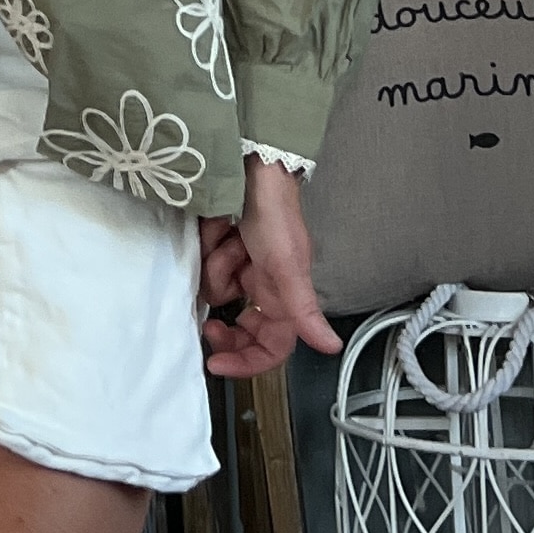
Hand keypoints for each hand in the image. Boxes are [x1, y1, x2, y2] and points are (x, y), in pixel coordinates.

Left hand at [198, 157, 340, 377]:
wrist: (251, 168)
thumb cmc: (276, 214)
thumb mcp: (289, 266)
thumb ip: (304, 309)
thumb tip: (331, 347)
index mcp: (282, 299)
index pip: (269, 347)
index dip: (246, 362)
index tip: (215, 364)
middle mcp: (259, 287)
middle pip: (237, 325)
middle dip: (223, 319)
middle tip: (207, 321)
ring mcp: (236, 267)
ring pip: (214, 289)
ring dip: (216, 264)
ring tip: (226, 238)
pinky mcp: (216, 247)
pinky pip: (202, 262)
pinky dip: (207, 245)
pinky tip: (216, 227)